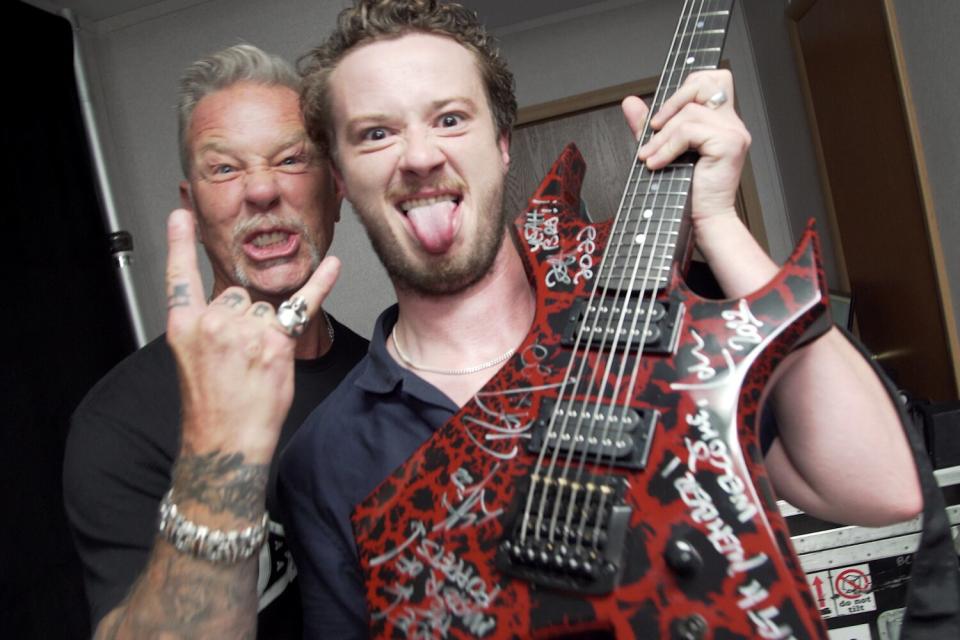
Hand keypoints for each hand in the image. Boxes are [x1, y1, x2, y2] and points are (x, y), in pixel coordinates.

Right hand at [164, 208, 339, 462]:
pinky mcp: (276, 343)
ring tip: (255, 366)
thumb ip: (208, 326)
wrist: (225, 442)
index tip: (182, 214)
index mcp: (185, 325)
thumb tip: (237, 306)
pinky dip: (321, 285)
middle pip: (239, 296)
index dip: (180, 243)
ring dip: (267, 331)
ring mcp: (246, 331)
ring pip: (266, 308)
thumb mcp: (192, 360)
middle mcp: (214, 321)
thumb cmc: (211, 406)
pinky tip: (333, 266)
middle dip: (244, 321)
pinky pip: (302, 305)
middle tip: (237, 359)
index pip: (180, 276)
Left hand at [622, 69, 750, 229]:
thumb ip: (648, 127)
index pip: (712, 79)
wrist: (703, 222)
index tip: (661, 117)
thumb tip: (630, 102)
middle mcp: (731, 123)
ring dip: (660, 137)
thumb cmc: (685, 192)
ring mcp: (733, 132)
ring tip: (650, 158)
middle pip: (702, 84)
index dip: (684, 87)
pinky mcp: (729, 144)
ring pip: (688, 113)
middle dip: (670, 103)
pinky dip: (666, 147)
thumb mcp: (662, 151)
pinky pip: (688, 131)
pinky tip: (657, 164)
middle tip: (653, 131)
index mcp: (720, 121)